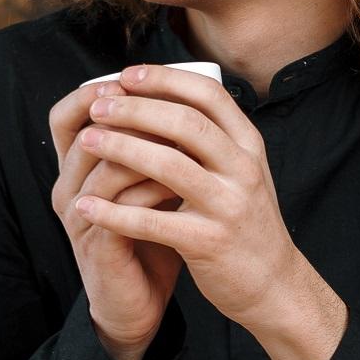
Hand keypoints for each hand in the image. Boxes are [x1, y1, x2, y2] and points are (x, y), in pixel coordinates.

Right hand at [48, 78, 184, 359]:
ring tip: (185, 141)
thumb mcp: (147, 186)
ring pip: (102, 167)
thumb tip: (186, 97)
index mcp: (75, 171)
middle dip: (128, 114)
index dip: (95, 91)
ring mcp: (78, 220)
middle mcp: (67, 190)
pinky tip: (180, 185)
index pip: (66, 116)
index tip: (137, 76)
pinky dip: (150, 191)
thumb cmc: (146, 240)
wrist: (136, 305)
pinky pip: (118, 209)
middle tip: (169, 101)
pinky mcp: (97, 248)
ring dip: (146, 150)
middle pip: (83, 133)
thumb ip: (153, 148)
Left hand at [71, 63, 299, 327]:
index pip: (208, 95)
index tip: (127, 75)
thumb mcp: (241, 171)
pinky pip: (154, 221)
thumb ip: (211, 138)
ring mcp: (228, 206)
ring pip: (169, 166)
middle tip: (98, 106)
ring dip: (122, 148)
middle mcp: (243, 169)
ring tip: (87, 141)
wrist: (273, 284)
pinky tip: (87, 206)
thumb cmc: (244, 221)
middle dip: (136, 109)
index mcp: (249, 144)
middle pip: (186, 123)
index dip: (165, 79)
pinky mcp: (209, 243)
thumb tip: (159, 97)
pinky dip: (115, 213)